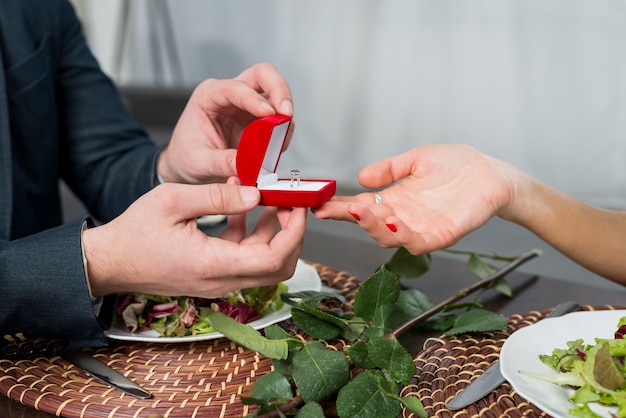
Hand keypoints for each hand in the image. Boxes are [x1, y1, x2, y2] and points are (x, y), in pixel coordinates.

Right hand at [83, 181, 306, 297]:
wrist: (110, 261)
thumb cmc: (134, 233)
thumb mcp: (174, 202)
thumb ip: (218, 197)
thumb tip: (256, 194)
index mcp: (213, 265)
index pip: (273, 259)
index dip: (294, 233)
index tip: (299, 207)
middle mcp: (220, 279)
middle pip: (277, 266)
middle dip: (291, 233)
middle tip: (290, 203)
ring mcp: (217, 279)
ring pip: (262, 261)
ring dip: (272, 230)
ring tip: (269, 195)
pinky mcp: (212, 273)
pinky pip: (243, 256)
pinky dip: (250, 231)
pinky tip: (242, 204)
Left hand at [157, 62, 294, 183]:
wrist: (188, 165)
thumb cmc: (188, 156)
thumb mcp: (200, 162)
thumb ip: (223, 162)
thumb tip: (247, 164)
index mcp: (209, 96)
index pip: (235, 87)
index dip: (254, 99)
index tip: (269, 113)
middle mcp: (230, 95)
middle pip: (262, 75)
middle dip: (279, 90)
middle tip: (287, 113)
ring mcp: (247, 106)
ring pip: (275, 94)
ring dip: (284, 114)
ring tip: (282, 137)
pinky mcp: (259, 121)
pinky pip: (278, 119)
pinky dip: (283, 130)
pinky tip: (278, 144)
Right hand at [314, 145, 521, 254]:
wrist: (492, 174)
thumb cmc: (458, 166)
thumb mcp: (416, 159)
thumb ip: (390, 168)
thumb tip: (361, 178)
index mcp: (394, 198)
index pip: (361, 204)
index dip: (339, 206)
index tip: (318, 203)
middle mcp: (403, 216)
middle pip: (368, 222)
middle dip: (349, 216)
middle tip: (332, 208)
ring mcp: (420, 228)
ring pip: (387, 236)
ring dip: (371, 225)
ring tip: (358, 209)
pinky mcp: (440, 235)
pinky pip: (416, 242)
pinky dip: (402, 235)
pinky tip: (392, 220)